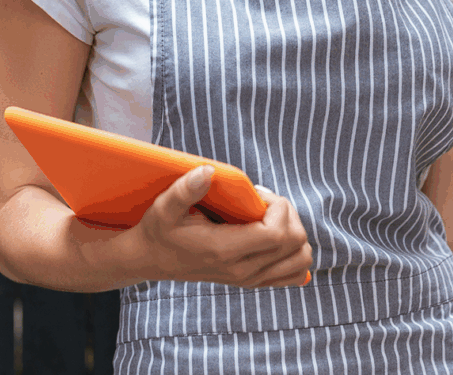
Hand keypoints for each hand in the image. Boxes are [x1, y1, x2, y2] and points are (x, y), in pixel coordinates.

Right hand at [133, 166, 311, 287]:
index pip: (277, 234)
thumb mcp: (164, 206)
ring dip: (293, 231)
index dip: (278, 207)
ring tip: (268, 216)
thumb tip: (208, 171)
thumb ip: (186, 188)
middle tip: (262, 201)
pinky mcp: (253, 281)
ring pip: (300, 259)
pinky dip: (293, 252)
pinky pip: (293, 273)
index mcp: (225, 251)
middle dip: (287, 214)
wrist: (152, 259)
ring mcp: (250, 279)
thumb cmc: (160, 229)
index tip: (258, 194)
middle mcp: (242, 271)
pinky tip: (274, 235)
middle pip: (295, 244)